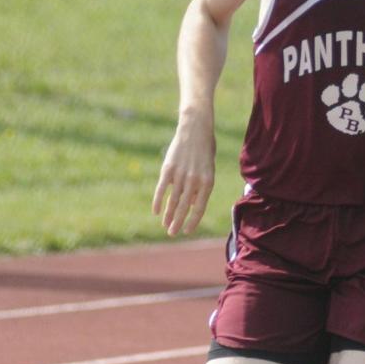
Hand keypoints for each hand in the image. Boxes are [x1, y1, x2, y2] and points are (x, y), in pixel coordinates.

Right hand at [152, 118, 215, 235]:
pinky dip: (158, 201)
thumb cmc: (205, 151)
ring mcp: (180, 175)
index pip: (199, 207)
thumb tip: (190, 206)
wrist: (196, 129)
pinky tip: (156, 211)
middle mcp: (194, 181)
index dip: (192, 221)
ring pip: (172, 201)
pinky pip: (161, 189)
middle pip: (183, 207)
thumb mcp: (208, 169)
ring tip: (165, 226)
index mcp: (208, 182)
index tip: (186, 231)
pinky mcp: (168, 169)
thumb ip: (200, 188)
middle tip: (172, 234)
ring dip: (167, 215)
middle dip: (177, 222)